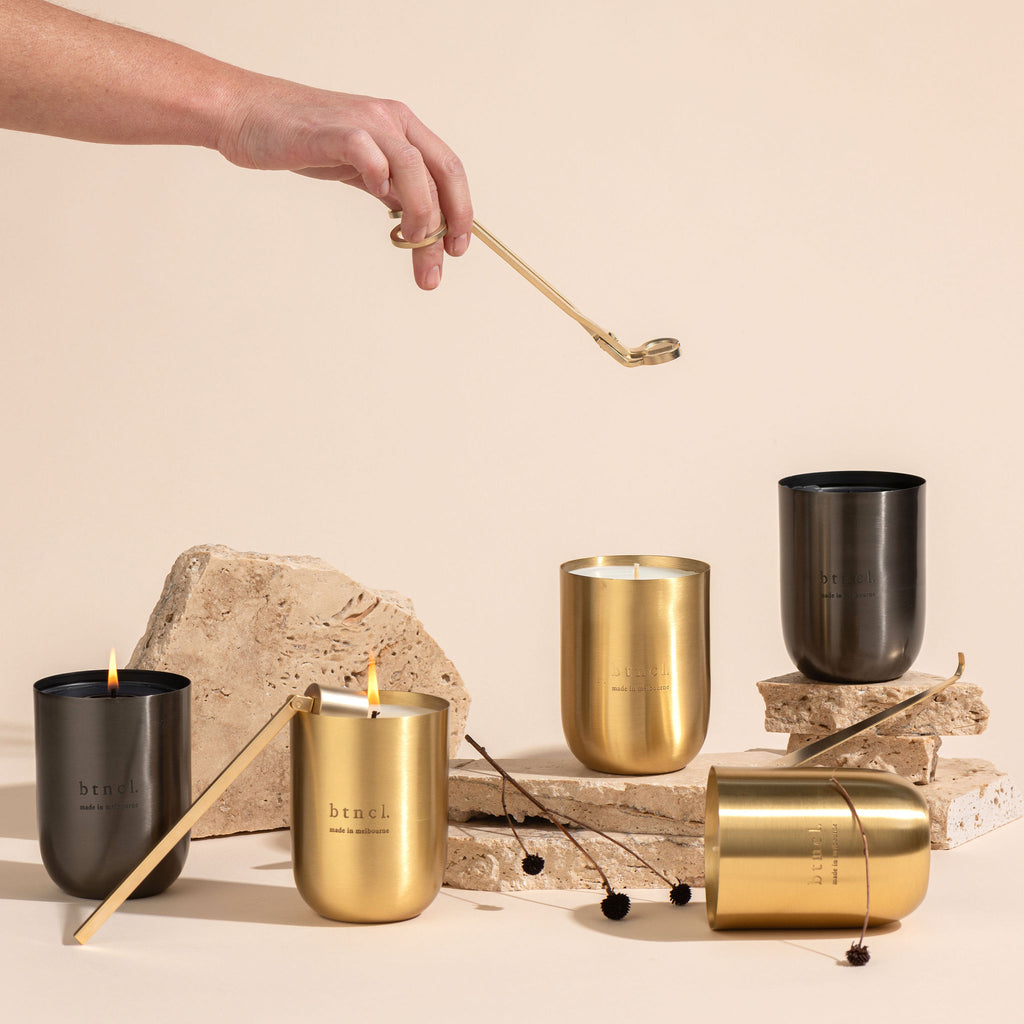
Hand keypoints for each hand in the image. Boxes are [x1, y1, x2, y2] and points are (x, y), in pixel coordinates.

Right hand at [217, 78, 471, 289]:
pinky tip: (380, 205)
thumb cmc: (300, 140)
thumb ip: (389, 187)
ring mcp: (365, 123)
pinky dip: (382, 180)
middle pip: (441, 174)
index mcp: (401, 126)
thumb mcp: (358, 165)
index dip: (462, 210)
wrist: (247, 114)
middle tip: (444, 263)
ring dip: (423, 218)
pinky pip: (371, 155)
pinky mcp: (335, 132)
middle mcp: (391, 120)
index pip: (448, 169)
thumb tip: (418, 220)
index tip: (457, 248)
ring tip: (415, 250)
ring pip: (415, 171)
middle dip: (449, 224)